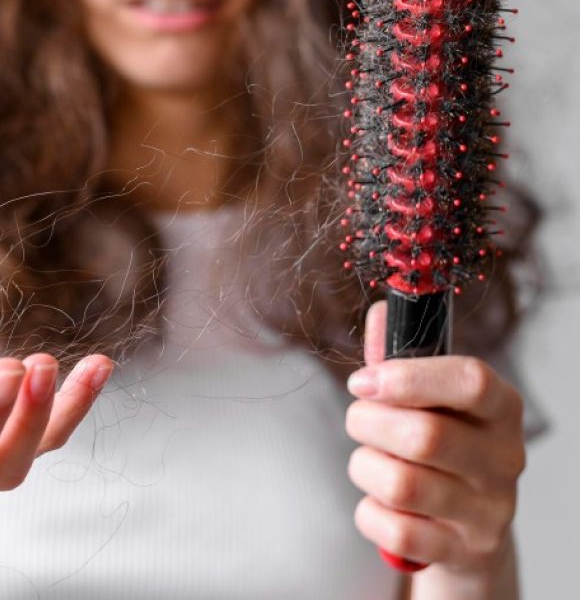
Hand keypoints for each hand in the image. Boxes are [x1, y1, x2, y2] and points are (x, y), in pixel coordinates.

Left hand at [345, 301, 525, 575]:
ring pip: (402, 485)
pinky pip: (395, 532)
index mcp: (500, 409)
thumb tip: (381, 309)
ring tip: (370, 461)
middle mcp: (504, 460)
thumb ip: (400, 354)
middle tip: (359, 419)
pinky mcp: (462, 552)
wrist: (466, 529)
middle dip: (368, 423)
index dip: (410, 377)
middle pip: (425, 437)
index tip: (364, 380)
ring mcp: (487, 512)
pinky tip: (380, 502)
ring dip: (365, 468)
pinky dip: (370, 514)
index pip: (471, 382)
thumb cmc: (441, 445)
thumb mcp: (429, 398)